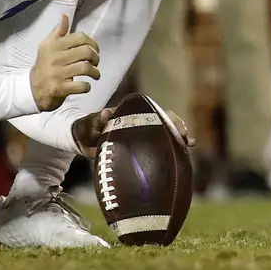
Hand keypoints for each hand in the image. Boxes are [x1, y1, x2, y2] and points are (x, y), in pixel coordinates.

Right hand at [31, 15, 99, 111]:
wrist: (31, 90)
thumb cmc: (44, 66)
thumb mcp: (47, 47)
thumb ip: (58, 32)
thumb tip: (64, 16)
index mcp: (53, 46)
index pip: (80, 37)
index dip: (92, 43)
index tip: (95, 49)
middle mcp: (55, 58)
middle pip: (86, 52)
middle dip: (96, 58)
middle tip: (96, 62)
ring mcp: (57, 74)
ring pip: (85, 67)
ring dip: (95, 72)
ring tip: (95, 75)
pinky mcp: (59, 89)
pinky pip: (80, 85)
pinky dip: (87, 87)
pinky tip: (86, 86)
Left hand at [71, 104, 196, 156]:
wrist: (81, 140)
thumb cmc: (87, 127)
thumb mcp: (92, 122)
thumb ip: (99, 118)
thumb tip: (106, 112)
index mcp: (133, 113)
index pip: (157, 112)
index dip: (169, 119)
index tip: (176, 127)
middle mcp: (140, 122)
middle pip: (165, 122)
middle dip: (178, 129)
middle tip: (187, 139)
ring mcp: (141, 134)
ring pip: (164, 134)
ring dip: (177, 139)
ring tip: (189, 145)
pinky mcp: (138, 146)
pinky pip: (156, 147)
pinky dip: (168, 150)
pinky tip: (179, 156)